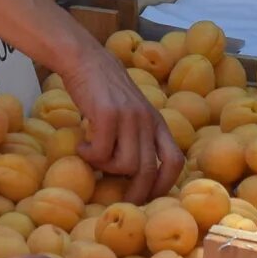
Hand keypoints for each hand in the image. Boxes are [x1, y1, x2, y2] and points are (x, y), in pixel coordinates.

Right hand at [59, 43, 181, 202]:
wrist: (85, 58)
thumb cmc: (105, 89)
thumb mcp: (131, 111)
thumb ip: (136, 135)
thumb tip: (131, 172)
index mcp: (157, 122)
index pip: (175, 160)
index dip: (165, 184)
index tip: (149, 196)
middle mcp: (147, 120)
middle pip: (148, 170)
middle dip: (135, 192)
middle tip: (118, 199)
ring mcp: (128, 117)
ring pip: (124, 164)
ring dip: (105, 169)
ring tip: (92, 157)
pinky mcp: (107, 114)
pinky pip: (100, 151)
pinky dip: (89, 156)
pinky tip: (81, 147)